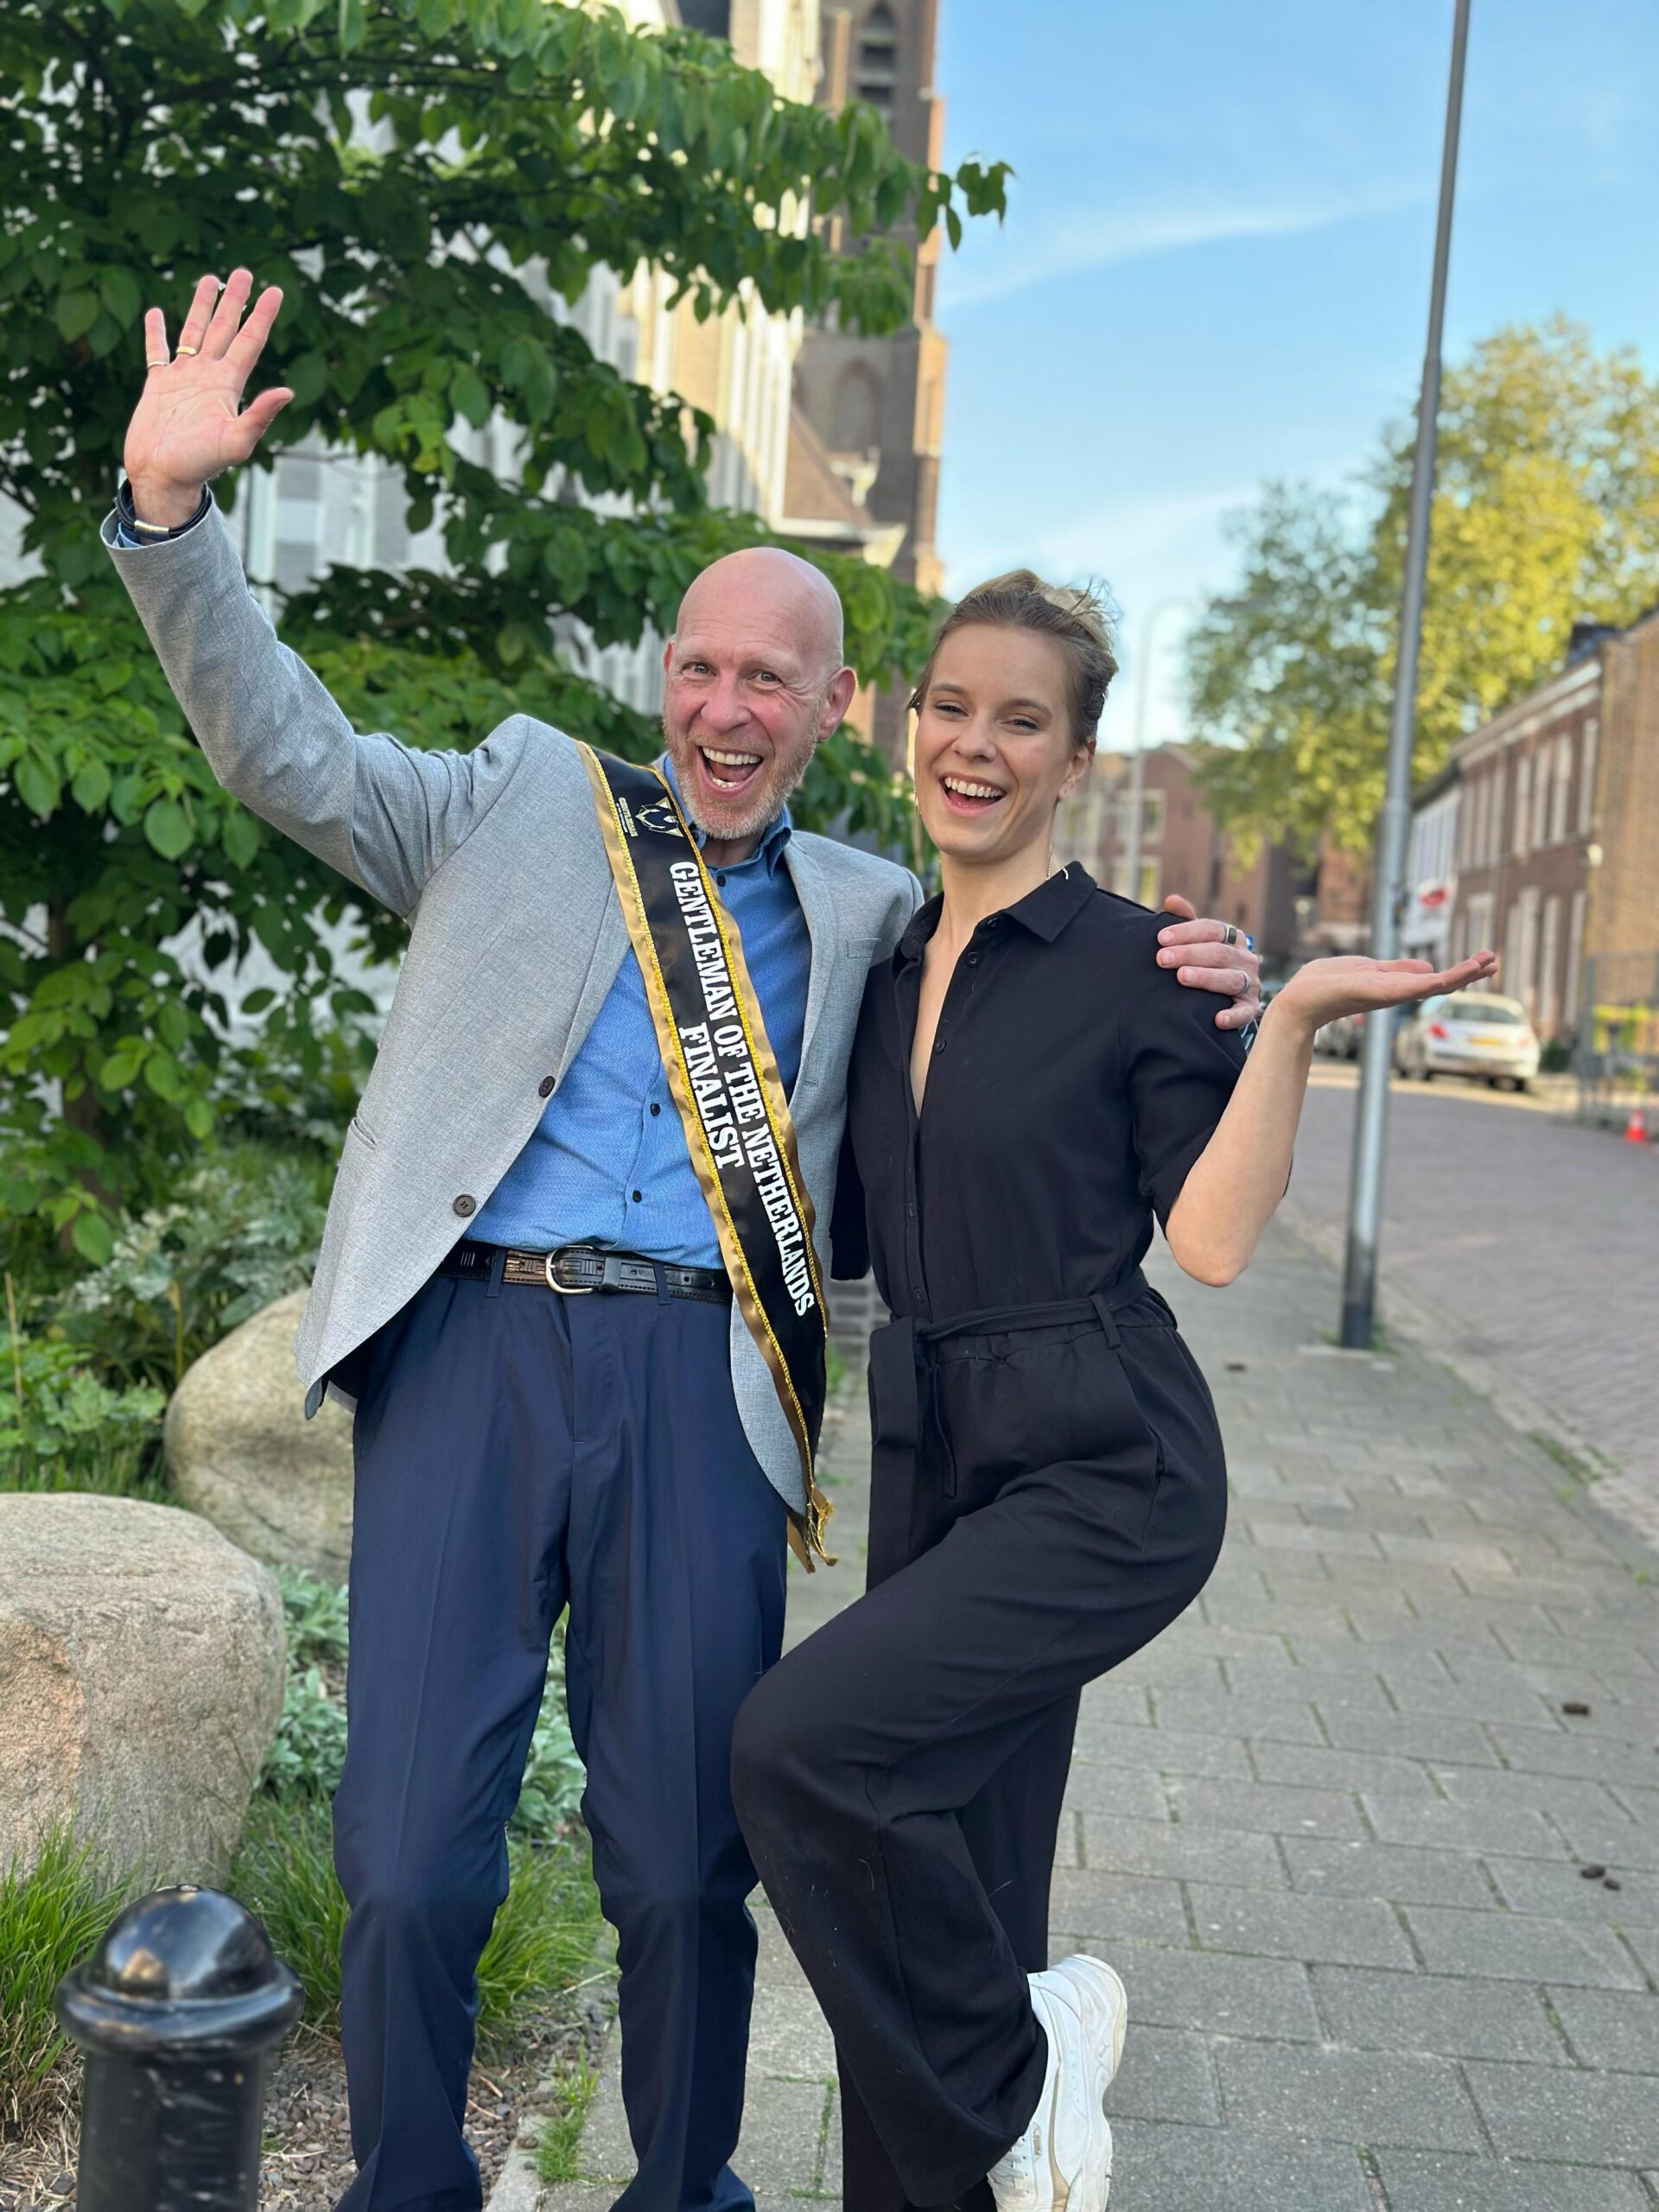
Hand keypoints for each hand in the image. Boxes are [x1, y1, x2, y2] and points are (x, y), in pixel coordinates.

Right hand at [123, 270, 292, 526]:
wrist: (163, 478)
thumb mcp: (236, 442)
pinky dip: (156, 333)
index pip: (249, 342)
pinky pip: (157, 352)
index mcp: (228, 385)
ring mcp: (183, 379)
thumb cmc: (200, 465)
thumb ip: (260, 415)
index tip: (275, 290)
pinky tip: (156, 313)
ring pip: (193, 332)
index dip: (262, 316)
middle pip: (224, 329)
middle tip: (243, 272)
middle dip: (234, 301)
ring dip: (200, 307)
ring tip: (208, 280)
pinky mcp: (157, 385)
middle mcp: (208, 376)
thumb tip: (288, 392)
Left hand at [1157, 894, 1262, 1029]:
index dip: (1186, 932)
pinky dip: (1233, 1016)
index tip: (1161, 938)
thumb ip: (1185, 921)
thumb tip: (1171, 900)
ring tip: (1182, 977)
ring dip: (1205, 977)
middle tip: (1162, 959)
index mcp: (1233, 938)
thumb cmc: (1204, 962)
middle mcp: (1245, 958)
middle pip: (1218, 953)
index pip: (1212, 929)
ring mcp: (1250, 984)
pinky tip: (1217, 1019)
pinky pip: (1245, 1013)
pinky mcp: (1250, 1007)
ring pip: (1230, 979)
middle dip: (1188, 954)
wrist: (1225, 997)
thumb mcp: (1197, 941)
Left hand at [1271, 949, 1498, 1040]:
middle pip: (1441, 985)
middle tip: (1495, 960)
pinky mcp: (1382, 993)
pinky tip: (1460, 972)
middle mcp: (1396, 993)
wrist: (1299, 1000)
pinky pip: (1417, 987)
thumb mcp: (1367, 969)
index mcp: (1394, 985)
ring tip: (1489, 962)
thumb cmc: (1325, 985)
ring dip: (1463, 974)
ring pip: (1435, 986)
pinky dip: (1441, 979)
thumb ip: (1397, 969)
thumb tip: (1427, 968)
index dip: (1458, 972)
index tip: (1482, 960)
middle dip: (1468, 973)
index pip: (1433, 980)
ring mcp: (1391, 995)